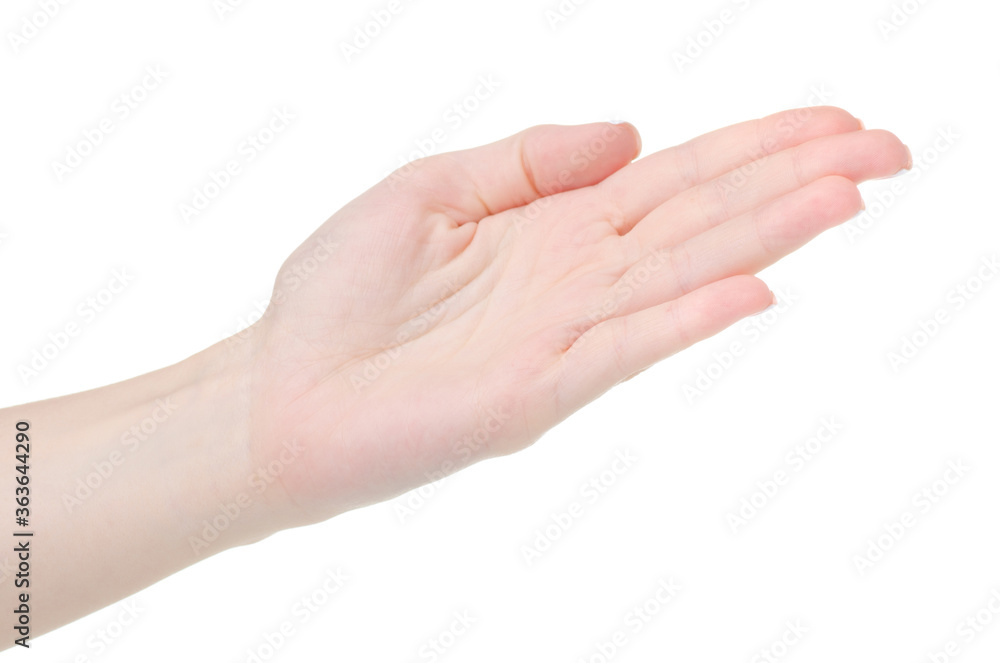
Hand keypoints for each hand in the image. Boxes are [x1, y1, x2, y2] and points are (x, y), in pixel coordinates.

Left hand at [244, 107, 909, 524]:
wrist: (282, 390)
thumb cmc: (340, 295)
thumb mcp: (430, 189)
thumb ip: (529, 159)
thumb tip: (630, 132)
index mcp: (554, 228)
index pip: (675, 177)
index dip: (753, 146)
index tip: (832, 120)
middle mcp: (576, 279)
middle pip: (702, 219)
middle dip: (794, 180)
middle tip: (889, 146)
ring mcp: (564, 336)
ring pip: (683, 274)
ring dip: (767, 236)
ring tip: (849, 194)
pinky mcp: (536, 392)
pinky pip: (623, 350)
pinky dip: (686, 320)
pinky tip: (752, 291)